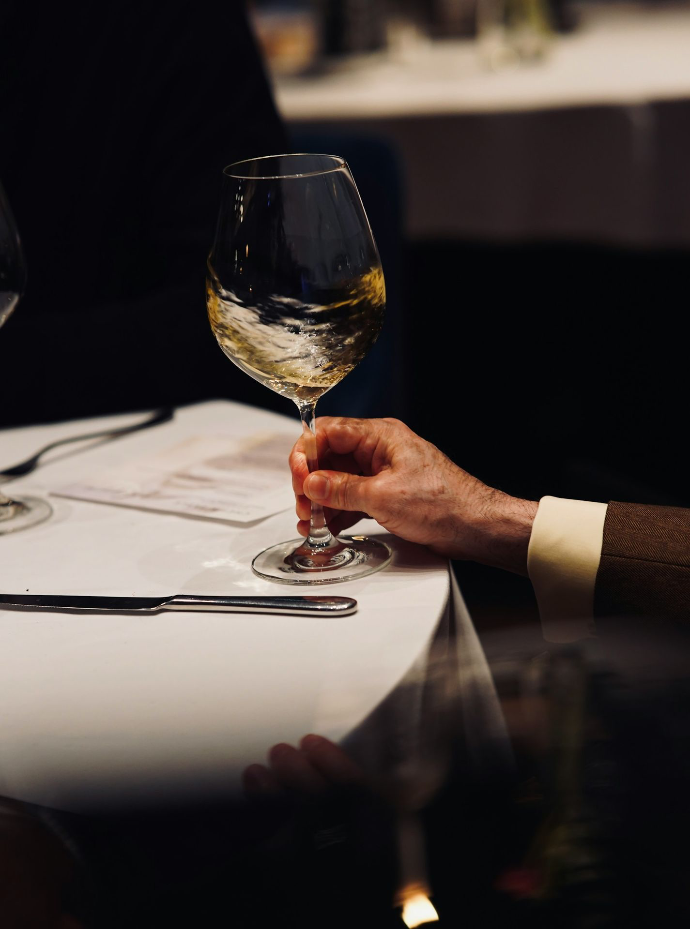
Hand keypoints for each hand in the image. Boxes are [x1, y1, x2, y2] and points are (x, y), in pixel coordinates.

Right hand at [289, 417, 536, 574]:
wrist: (475, 526)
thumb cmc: (444, 503)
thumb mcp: (384, 497)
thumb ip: (342, 489)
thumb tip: (312, 483)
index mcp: (380, 436)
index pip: (328, 432)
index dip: (306, 453)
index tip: (299, 478)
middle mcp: (379, 450)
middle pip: (328, 457)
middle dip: (310, 481)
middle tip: (304, 505)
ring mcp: (381, 473)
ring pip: (337, 480)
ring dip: (321, 500)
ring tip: (310, 521)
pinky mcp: (385, 494)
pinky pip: (351, 497)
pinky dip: (336, 512)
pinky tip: (326, 527)